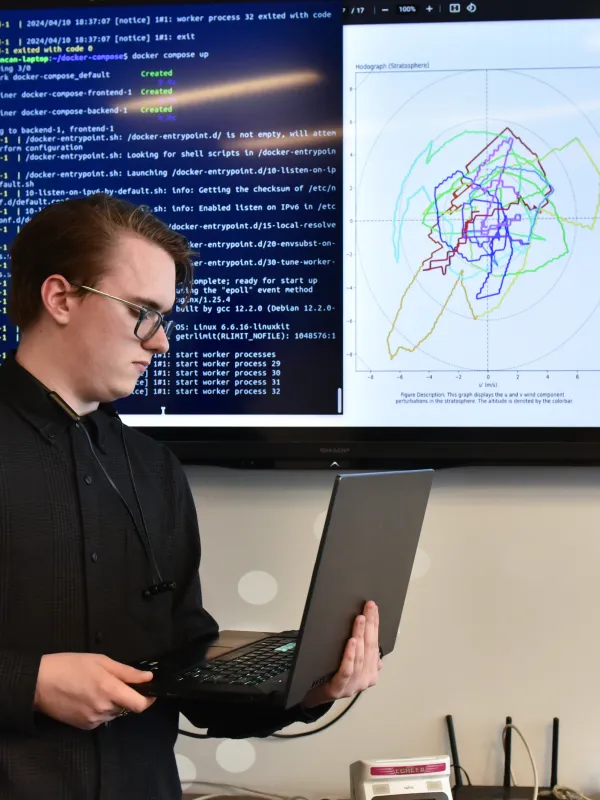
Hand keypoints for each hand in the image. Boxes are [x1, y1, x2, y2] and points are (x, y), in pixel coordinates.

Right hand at [34, 653, 155, 729]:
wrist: (39, 683)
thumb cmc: (70, 666)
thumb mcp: (101, 661)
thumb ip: (126, 672)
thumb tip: (148, 678)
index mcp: (109, 690)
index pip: (139, 705)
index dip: (149, 699)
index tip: (150, 691)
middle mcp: (103, 709)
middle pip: (127, 708)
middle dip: (127, 696)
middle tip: (115, 682)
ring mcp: (93, 720)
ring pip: (114, 713)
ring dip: (113, 703)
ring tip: (98, 687)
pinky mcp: (83, 727)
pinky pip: (101, 719)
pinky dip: (101, 710)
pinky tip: (89, 697)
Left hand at [301, 600, 381, 708]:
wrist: (313, 695)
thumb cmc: (332, 674)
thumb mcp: (350, 661)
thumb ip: (361, 651)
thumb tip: (367, 631)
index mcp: (371, 671)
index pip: (375, 643)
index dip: (375, 625)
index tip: (373, 607)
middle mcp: (366, 678)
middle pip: (369, 648)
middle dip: (370, 625)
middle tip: (369, 607)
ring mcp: (353, 685)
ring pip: (359, 657)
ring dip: (360, 636)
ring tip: (360, 620)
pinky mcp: (339, 688)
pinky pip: (346, 670)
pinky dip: (350, 655)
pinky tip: (351, 641)